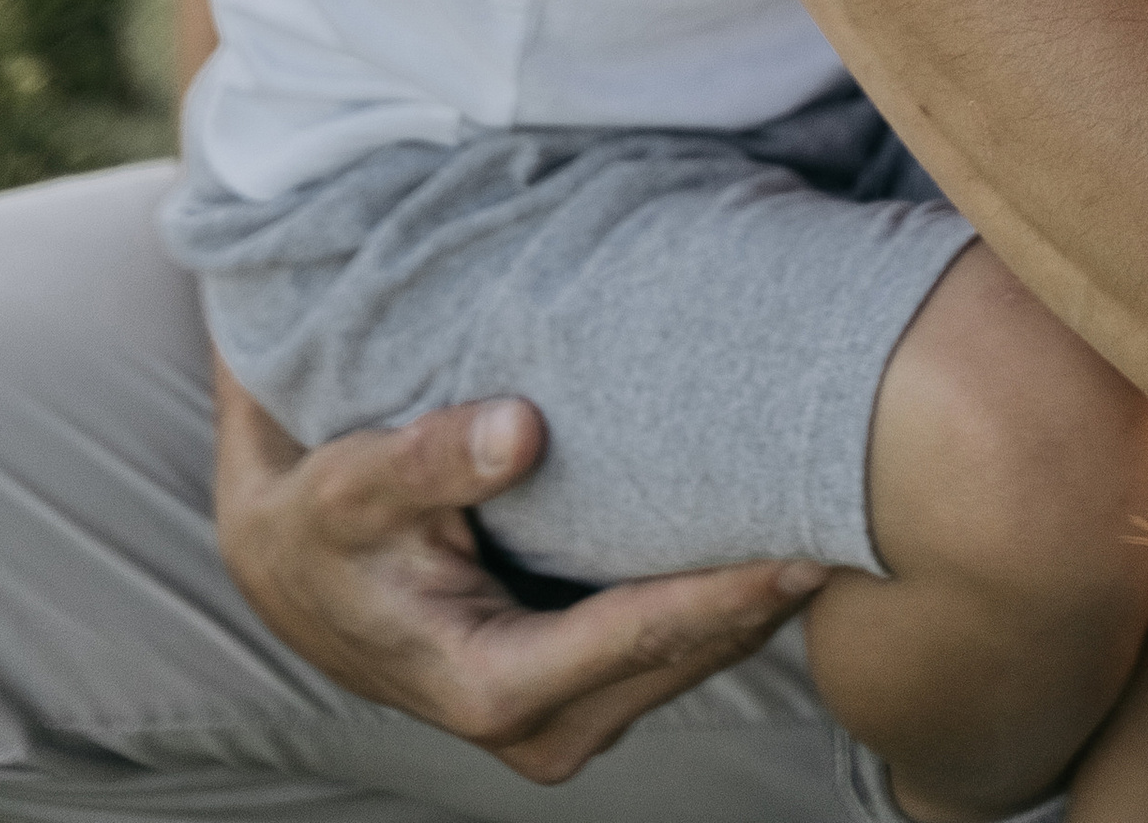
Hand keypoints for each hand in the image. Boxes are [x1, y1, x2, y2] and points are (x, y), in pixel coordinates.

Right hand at [212, 360, 818, 783]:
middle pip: (679, 661)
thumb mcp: (351, 483)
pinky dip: (724, 600)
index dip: (716, 598)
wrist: (294, 561)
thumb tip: (521, 429)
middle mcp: (536, 720)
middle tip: (853, 515)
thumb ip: (430, 458)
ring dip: (757, 603)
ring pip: (688, 662)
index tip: (795, 549)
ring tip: (839, 515)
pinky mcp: (578, 681)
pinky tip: (776, 530)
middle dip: (763, 601)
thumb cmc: (322, 520)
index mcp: (485, 683)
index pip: (630, 642)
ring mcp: (562, 709)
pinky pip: (672, 646)